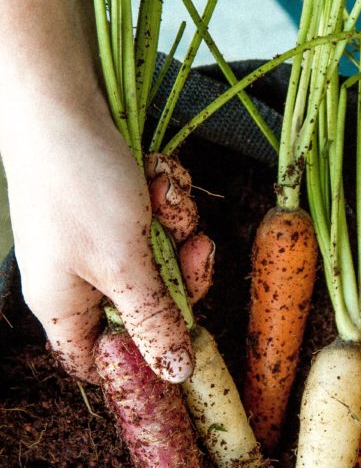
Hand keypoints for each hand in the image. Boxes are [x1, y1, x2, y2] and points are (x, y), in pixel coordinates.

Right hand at [2, 97, 212, 384]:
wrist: (57, 94)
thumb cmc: (79, 183)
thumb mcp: (125, 262)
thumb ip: (154, 319)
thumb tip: (176, 372)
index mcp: (63, 305)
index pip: (96, 361)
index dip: (139, 361)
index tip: (183, 348)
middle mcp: (75, 276)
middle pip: (148, 303)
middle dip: (179, 269)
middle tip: (195, 243)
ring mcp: (94, 236)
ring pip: (159, 254)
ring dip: (174, 222)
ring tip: (163, 191)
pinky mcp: (110, 202)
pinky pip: (154, 216)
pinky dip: (163, 194)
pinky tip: (158, 171)